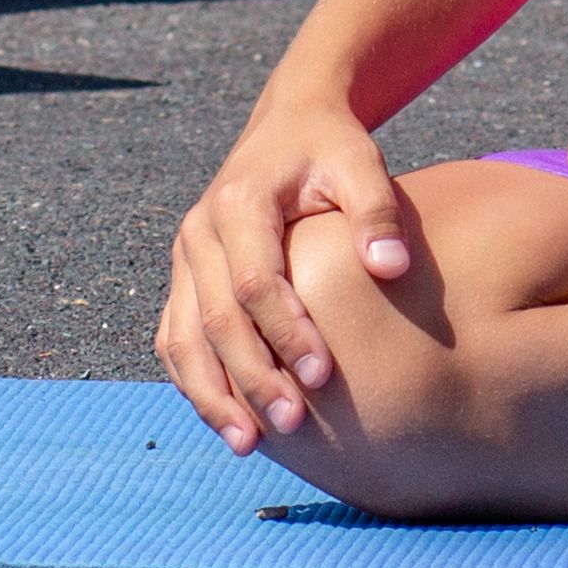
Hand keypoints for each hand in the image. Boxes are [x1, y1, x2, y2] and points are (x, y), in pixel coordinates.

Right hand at [157, 99, 416, 454]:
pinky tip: (227, 419)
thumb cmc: (329, 147)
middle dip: (252, 377)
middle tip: (293, 425)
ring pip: (183, 338)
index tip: (322, 375)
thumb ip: (376, 210)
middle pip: (216, 320)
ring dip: (212, 395)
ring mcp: (185, 258)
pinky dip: (195, 381)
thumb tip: (392, 267)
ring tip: (248, 444)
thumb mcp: (360, 161)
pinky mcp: (185, 278)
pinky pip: (176, 337)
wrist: (287, 122)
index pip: (255, 281)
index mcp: (239, 202)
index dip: (286, 332)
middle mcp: (199, 232)